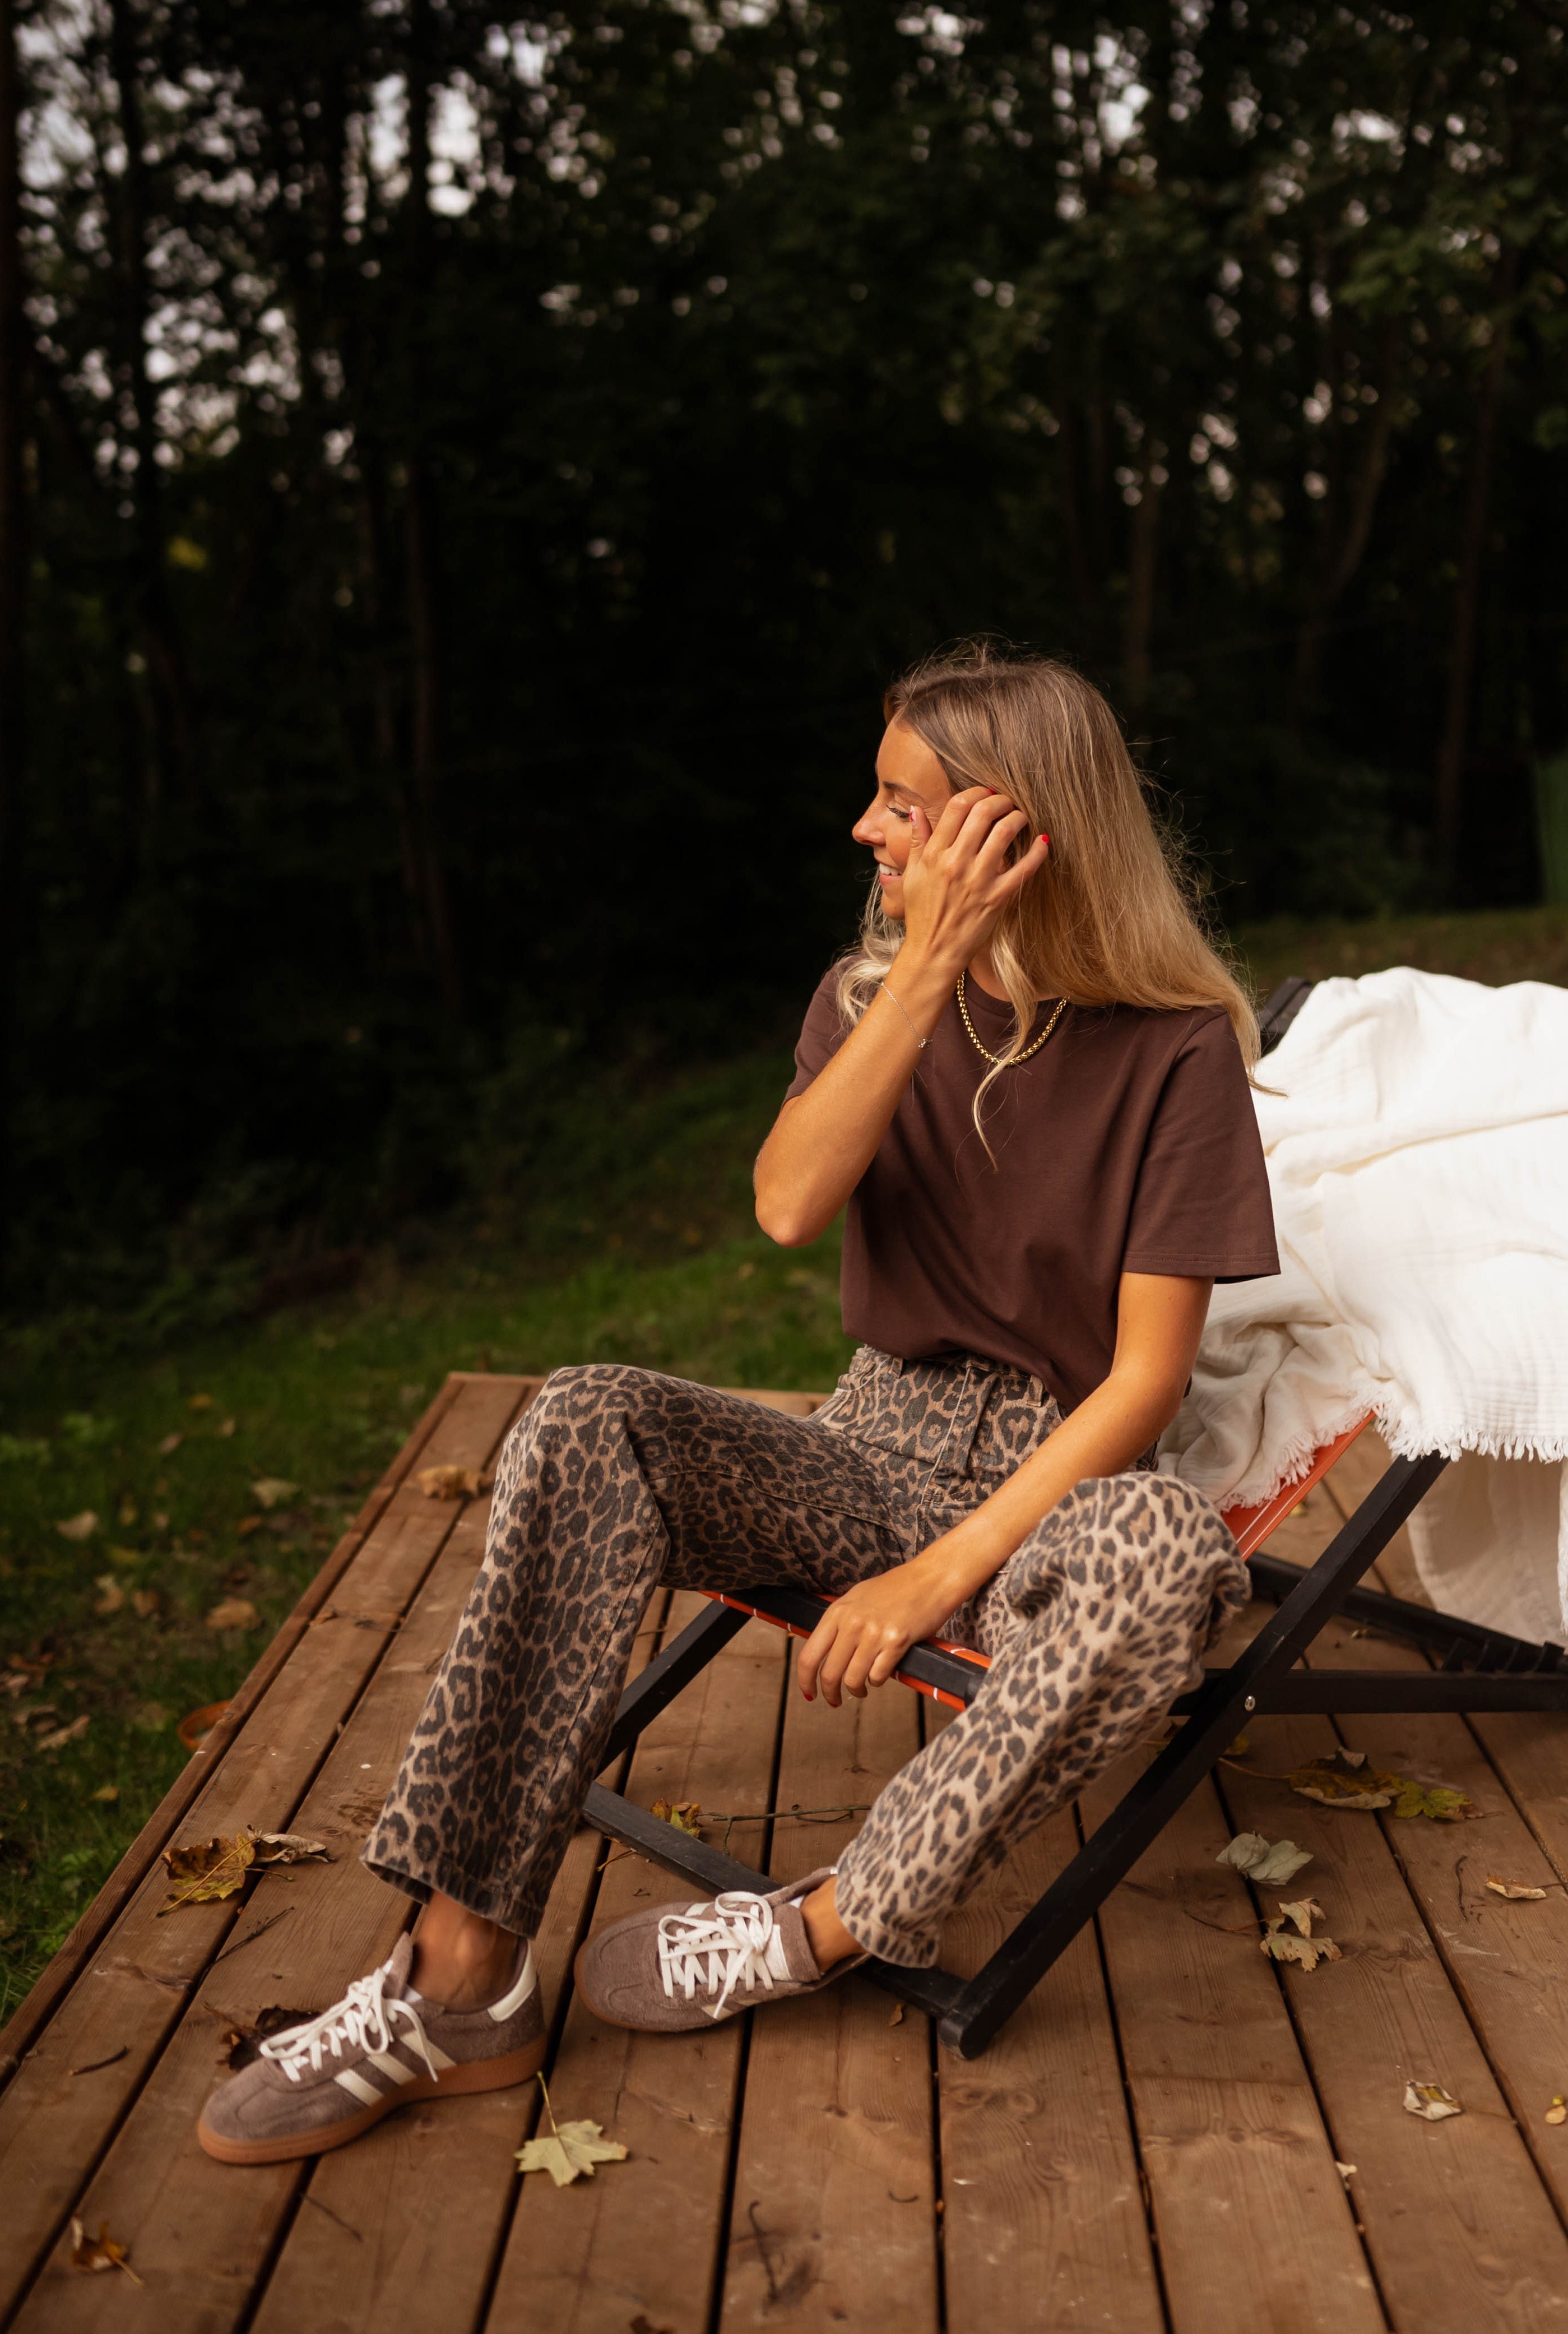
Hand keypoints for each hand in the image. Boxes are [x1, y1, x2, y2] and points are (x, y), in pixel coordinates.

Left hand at [797, 1553, 962, 1708]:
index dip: (804, 1680)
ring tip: (861, 1690)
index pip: (809, 1655)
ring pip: (853, 1679)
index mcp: (837, 1612)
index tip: (808, 1692)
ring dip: (856, 1691)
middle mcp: (852, 1623)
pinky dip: (877, 1681)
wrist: (931, 1578)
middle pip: (829, 1674)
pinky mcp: (897, 1642)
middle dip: (830, 1693)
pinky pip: (878, 1676)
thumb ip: (840, 1621)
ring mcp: (874, 1633)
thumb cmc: (896, 1587)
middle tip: (834, 1701)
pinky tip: (881, 1674)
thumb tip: (824, 1648)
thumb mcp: (857, 1598)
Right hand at [900, 786, 1050, 981]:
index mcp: (934, 854)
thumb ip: (917, 840)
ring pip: (1005, 833)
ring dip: (1018, 818)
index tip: (986, 793)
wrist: (933, 951)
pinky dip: (1038, 851)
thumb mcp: (911, 874)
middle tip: (1007, 802)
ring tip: (1021, 818)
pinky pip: (1024, 868)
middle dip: (1000, 800)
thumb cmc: (922, 913)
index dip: (977, 792)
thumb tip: (916, 810)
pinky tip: (1043, 841)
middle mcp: (956, 863)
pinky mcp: (997, 898)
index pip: (958, 807)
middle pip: (983, 813)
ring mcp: (978, 880)